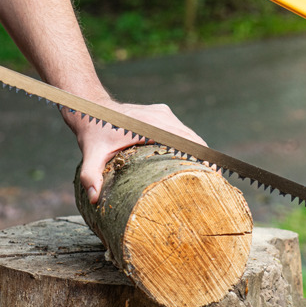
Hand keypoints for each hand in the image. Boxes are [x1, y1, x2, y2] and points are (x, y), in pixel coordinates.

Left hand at [66, 100, 206, 203]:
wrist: (91, 107)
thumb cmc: (93, 131)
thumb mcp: (91, 153)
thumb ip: (90, 175)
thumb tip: (94, 198)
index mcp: (151, 125)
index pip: (186, 141)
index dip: (202, 156)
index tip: (215, 173)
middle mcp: (161, 116)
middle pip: (193, 139)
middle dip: (206, 159)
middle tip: (214, 183)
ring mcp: (163, 114)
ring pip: (190, 135)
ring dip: (199, 152)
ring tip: (208, 176)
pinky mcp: (162, 114)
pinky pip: (182, 131)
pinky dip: (190, 145)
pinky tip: (193, 163)